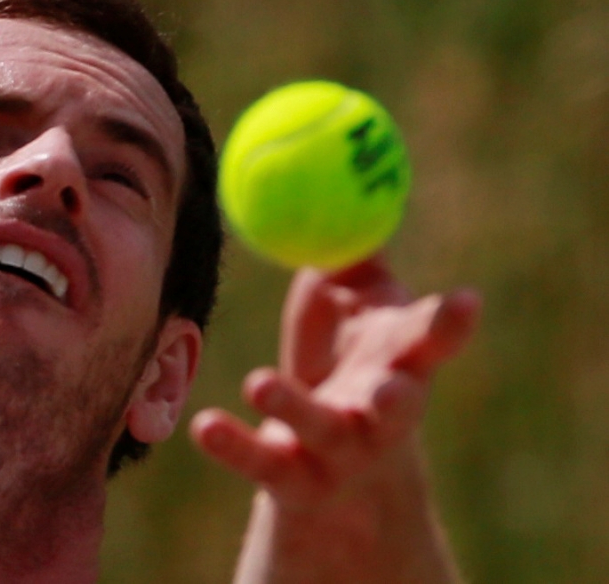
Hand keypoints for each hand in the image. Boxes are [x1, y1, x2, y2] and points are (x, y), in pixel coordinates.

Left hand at [189, 256, 479, 582]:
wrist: (341, 465)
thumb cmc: (350, 359)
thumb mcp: (355, 307)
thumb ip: (355, 259)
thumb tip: (359, 192)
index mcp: (399, 362)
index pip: (430, 341)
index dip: (450, 324)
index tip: (467, 300)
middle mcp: (379, 412)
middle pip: (396, 405)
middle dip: (396, 399)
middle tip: (388, 390)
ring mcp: (337, 451)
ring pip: (322, 431)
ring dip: (294, 407)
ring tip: (259, 382)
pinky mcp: (292, 479)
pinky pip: (261, 461)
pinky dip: (233, 444)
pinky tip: (204, 427)